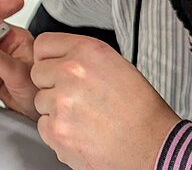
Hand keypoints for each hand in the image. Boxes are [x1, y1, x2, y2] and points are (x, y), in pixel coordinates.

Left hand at [31, 33, 180, 169]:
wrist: (154, 148)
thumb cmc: (141, 111)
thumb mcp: (116, 66)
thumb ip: (83, 58)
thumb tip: (59, 58)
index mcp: (87, 51)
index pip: (43, 44)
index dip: (48, 58)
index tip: (54, 67)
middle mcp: (71, 72)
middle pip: (37, 73)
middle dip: (51, 85)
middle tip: (77, 98)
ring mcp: (61, 101)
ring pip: (39, 101)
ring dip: (55, 109)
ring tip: (85, 117)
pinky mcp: (56, 129)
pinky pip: (43, 125)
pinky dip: (57, 131)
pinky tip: (81, 131)